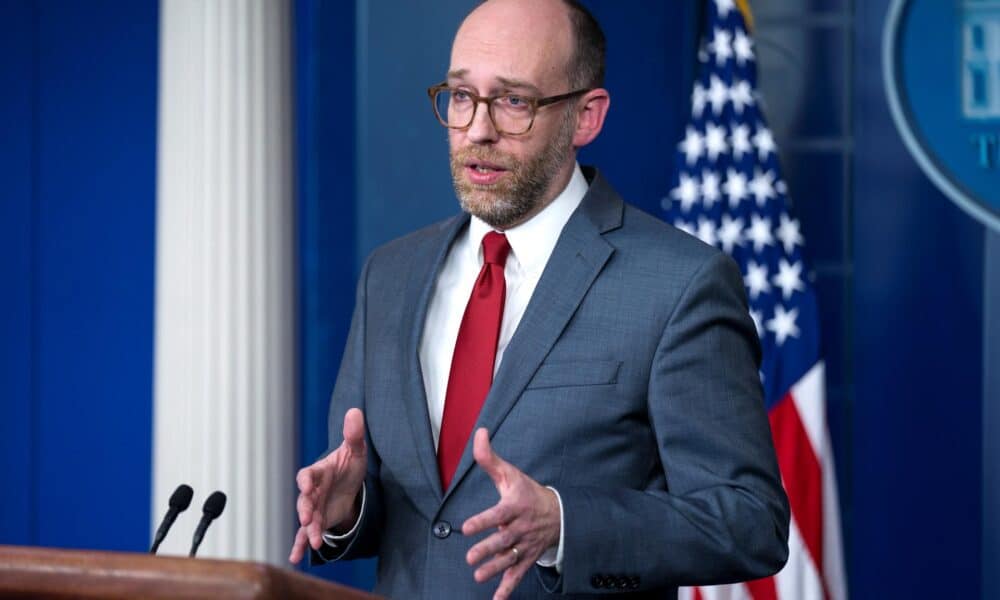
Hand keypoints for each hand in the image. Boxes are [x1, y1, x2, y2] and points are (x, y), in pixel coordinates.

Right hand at [288, 408, 366, 563]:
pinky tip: (295, 558)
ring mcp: (313, 507)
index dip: (306, 480)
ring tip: (315, 543)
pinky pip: (306, 534)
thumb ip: (354, 434)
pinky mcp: (317, 521)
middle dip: (305, 509)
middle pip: (304, 500)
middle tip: (307, 518)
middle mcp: (312, 491)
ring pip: (307, 520)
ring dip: (309, 531)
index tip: (306, 486)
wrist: (349, 483)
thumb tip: (355, 411)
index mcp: (318, 472)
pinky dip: (301, 545)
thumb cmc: (349, 464)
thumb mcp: (356, 450)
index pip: (308, 475)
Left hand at [462, 428, 560, 599]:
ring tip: (478, 576)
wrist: (557, 512)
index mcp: (515, 506)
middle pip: (503, 540)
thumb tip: (479, 432)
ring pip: (509, 559)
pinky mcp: (527, 558)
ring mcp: (524, 544)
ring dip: (494, 569)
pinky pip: (518, 574)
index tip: (467, 528)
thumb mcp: (509, 473)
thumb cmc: (526, 491)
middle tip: (471, 557)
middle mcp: (520, 527)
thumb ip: (489, 457)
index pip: (497, 514)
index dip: (483, 521)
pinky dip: (508, 588)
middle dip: (487, 549)